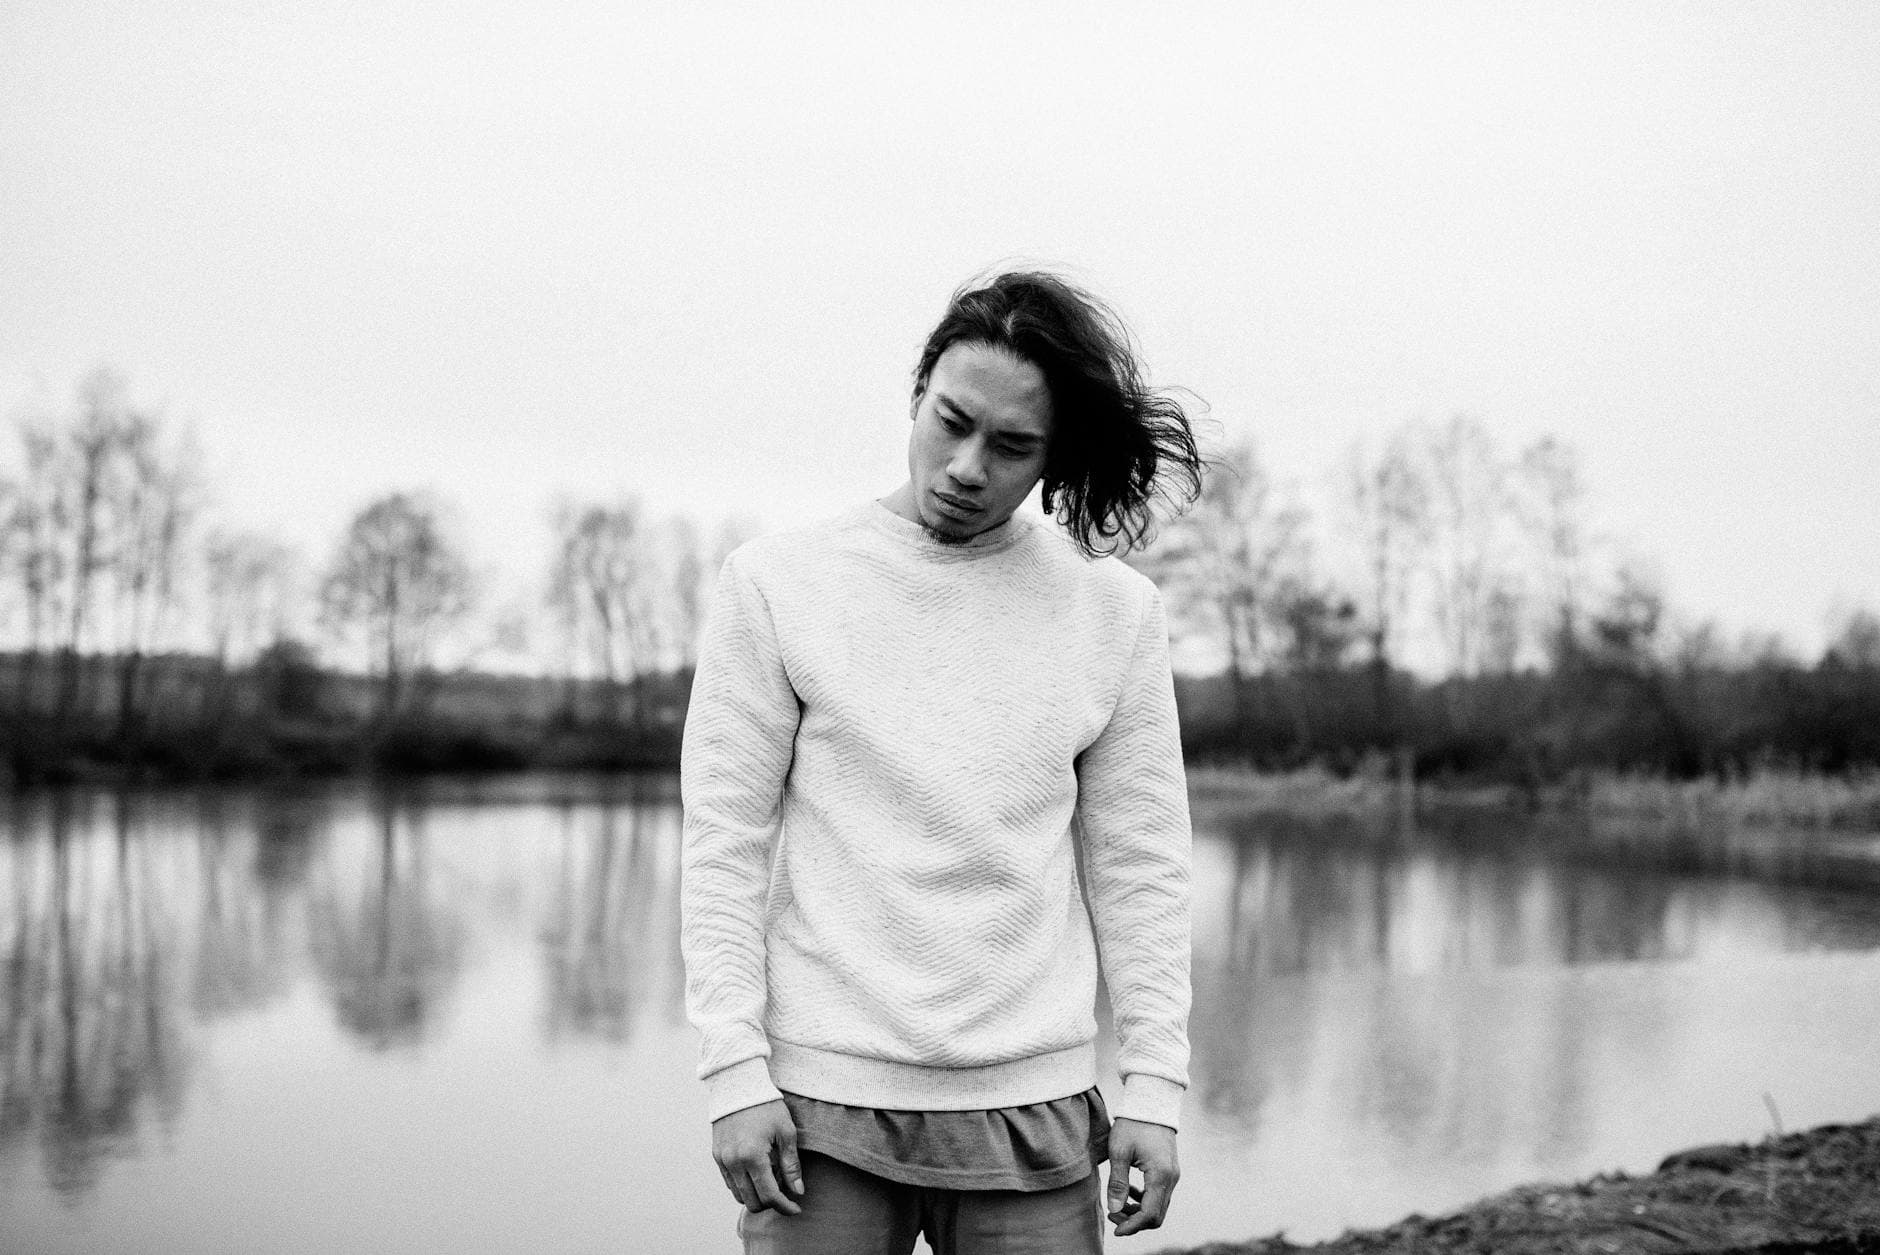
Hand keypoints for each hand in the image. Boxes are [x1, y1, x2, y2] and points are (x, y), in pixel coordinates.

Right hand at [712, 1099, 803, 1214]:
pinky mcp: (717, 1156)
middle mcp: (733, 1162)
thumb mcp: (786, 1132)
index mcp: (752, 1156)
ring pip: (739, 1195)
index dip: (785, 1206)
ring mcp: (722, 1160)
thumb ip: (791, 1165)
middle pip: (752, 1201)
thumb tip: (798, 1191)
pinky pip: (730, 1183)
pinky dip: (744, 1186)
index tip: (796, 1209)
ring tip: (771, 1179)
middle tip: (785, 1193)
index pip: (769, 1195)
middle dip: (770, 1204)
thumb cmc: (766, 1106)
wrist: (738, 1085)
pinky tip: (757, 1173)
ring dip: (756, 1196)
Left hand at [1106, 1117, 1178, 1236]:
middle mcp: (1171, 1178)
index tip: (1115, 1230)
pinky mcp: (1170, 1170)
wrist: (1152, 1100)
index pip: (1149, 1214)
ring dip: (1139, 1212)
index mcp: (1160, 1175)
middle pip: (1157, 1215)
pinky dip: (1145, 1200)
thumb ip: (1118, 1183)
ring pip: (1159, 1206)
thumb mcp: (1119, 1151)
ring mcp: (1173, 1175)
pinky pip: (1160, 1195)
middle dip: (1135, 1222)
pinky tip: (1129, 1192)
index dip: (1132, 1226)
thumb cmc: (1133, 1123)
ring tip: (1117, 1206)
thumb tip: (1115, 1210)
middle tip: (1113, 1216)